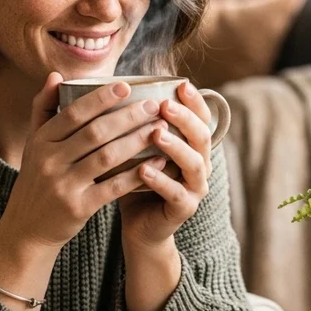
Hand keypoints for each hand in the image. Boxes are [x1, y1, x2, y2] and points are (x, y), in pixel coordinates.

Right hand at [0, 72, 167, 250]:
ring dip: (137, 141)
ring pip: (107, 157)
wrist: (26, 229)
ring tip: (160, 129)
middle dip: (127, 116)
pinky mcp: (78, 208)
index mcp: (41, 141)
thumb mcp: (34, 145)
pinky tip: (158, 162)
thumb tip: (56, 75)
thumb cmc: (37, 180)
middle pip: (95, 132)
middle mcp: (50, 161)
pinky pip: (113, 187)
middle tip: (154, 105)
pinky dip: (137, 174)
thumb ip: (43, 109)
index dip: (101, 98)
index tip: (127, 86)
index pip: (74, 113)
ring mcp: (64, 185)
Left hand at [118, 81, 213, 250]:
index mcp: (191, 145)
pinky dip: (161, 181)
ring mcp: (195, 187)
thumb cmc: (133, 180)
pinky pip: (177, 193)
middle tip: (165, 105)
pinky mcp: (185, 208)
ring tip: (156, 133)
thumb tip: (109, 87)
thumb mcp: (133, 148)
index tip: (181, 84)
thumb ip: (130, 123)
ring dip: (175, 146)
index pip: (201, 117)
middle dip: (185, 119)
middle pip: (202, 136)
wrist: (138, 226)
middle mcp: (199, 163)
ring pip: (194, 163)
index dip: (194, 101)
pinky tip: (143, 170)